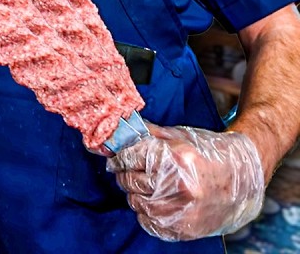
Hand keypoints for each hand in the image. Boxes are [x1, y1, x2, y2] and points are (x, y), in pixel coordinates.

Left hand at [107, 121, 264, 240]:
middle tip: (130, 171)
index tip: (117, 158)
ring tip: (148, 186)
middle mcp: (179, 186)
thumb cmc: (210, 152)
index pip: (130, 157)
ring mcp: (184, 210)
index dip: (120, 157)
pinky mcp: (186, 229)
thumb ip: (146, 135)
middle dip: (126, 175)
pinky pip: (150, 223)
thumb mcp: (179, 136)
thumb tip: (116, 133)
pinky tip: (157, 202)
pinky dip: (147, 213)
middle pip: (130, 181)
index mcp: (176, 158)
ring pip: (136, 203)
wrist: (246, 176)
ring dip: (136, 194)